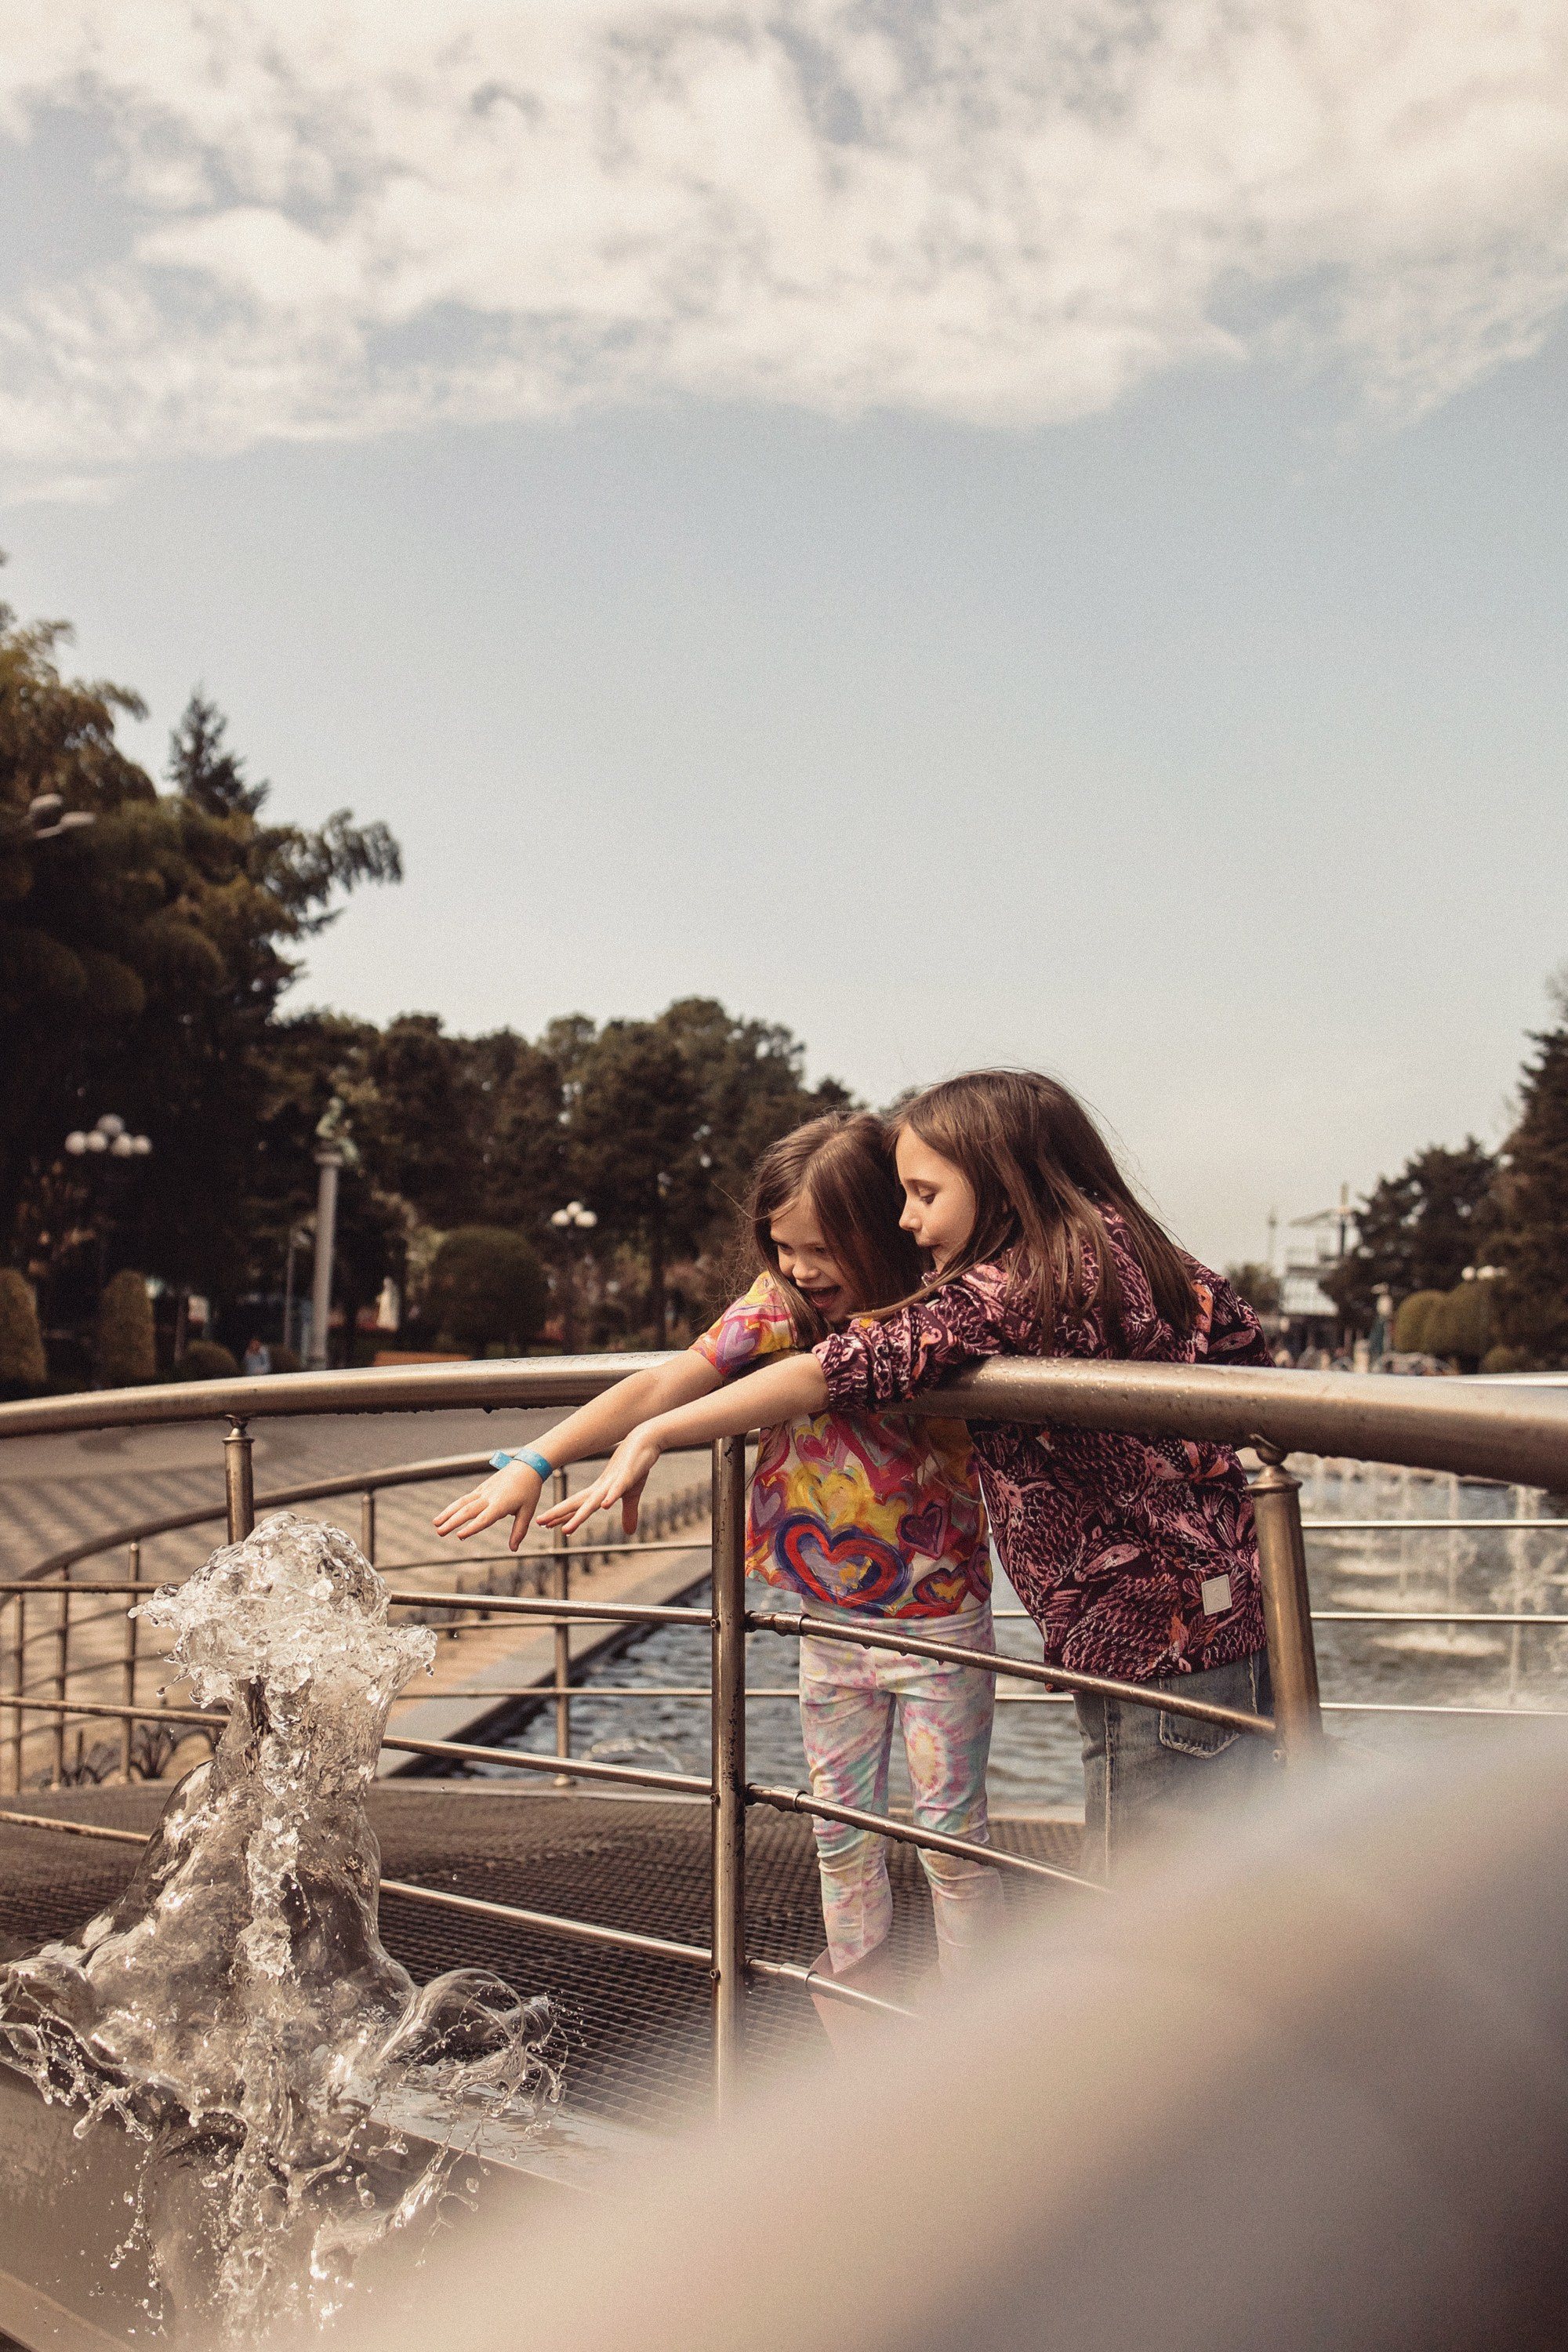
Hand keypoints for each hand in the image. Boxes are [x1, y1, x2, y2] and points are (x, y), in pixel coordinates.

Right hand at [432, 1460, 544, 1552]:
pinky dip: (454, 1506)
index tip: (459, 1535)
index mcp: (501, 1504)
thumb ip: (519, 1531)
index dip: (472, 1528)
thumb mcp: (527, 1511)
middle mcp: (489, 1497)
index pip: (484, 1518)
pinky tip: (446, 1514)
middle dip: (452, 1522)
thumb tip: (513, 1549)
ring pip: (462, 1502)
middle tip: (439, 1532)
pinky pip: (465, 1498)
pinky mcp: (481, 1488)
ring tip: (436, 1523)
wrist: (527, 1465)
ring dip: (448, 1513)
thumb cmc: (529, 1490)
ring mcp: (484, 1491)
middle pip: (468, 1511)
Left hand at [537, 1422, 664, 1536]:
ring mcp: (613, 1482)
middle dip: (559, 1514)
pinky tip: (605, 1506)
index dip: (563, 1515)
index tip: (546, 1524)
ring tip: (566, 1529)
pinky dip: (611, 1497)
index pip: (578, 1505)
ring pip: (593, 1501)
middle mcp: (602, 1487)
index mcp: (601, 1490)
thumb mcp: (632, 1493)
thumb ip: (629, 1513)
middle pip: (577, 1503)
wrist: (646, 1440)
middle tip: (539, 1522)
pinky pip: (618, 1489)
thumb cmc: (637, 1465)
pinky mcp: (628, 1476)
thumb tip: (629, 1532)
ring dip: (579, 1515)